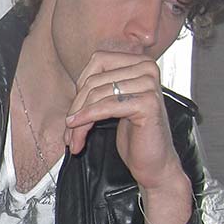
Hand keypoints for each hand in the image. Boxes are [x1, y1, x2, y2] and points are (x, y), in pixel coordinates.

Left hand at [63, 51, 185, 193]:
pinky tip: (79, 135)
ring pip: (97, 95)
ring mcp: (149, 84)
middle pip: (94, 80)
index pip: (97, 61)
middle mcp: (147, 68)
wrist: (154, 162)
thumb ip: (98, 89)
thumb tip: (72, 90)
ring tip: (74, 140)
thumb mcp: (112, 106)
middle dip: (76, 108)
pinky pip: (107, 107)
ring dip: (80, 121)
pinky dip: (88, 120)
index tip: (74, 111)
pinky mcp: (148, 102)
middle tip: (69, 132)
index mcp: (139, 63)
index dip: (80, 87)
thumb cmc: (134, 136)